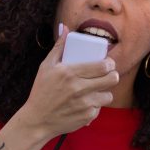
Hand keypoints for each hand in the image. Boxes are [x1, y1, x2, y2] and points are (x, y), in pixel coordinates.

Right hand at [17, 25, 118, 139]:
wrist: (36, 120)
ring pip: (109, 95)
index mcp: (70, 73)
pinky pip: (99, 108)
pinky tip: (86, 103)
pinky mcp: (87, 117)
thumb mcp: (46, 66)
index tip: (108, 63)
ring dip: (104, 91)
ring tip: (97, 89)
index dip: (110, 63)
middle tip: (108, 74)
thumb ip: (58, 47)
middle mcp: (79, 88)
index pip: (103, 66)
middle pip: (112, 79)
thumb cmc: (41, 91)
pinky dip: (95, 106)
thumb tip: (65, 28)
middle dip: (113, 75)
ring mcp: (84, 104)